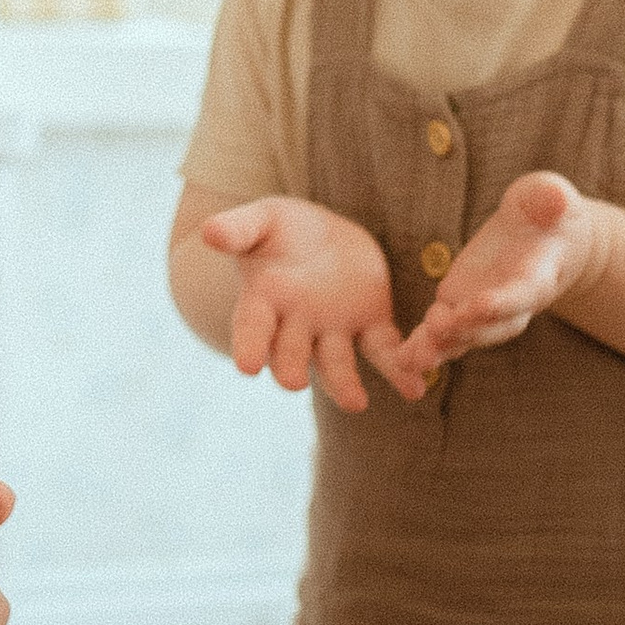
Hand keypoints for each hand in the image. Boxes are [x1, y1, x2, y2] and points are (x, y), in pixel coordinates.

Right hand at [198, 196, 400, 412]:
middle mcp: (295, 324)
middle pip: (291, 353)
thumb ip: (238, 229)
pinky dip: (399, 370)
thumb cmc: (280, 230)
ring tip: (355, 403)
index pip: (251, 328)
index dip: (248, 346)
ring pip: (337, 363)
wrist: (320, 235)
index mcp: (264, 300)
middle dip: (291, 368)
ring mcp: (333, 329)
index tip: (246, 367)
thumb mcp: (260, 221)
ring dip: (344, 385)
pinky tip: (414, 388)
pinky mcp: (370, 324)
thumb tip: (209, 232)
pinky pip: (384, 351)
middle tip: (292, 384)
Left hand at [377, 169, 606, 395]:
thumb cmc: (547, 211)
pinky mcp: (460, 307)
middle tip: (439, 330)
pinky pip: (444, 334)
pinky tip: (400, 360)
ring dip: (439, 349)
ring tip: (412, 360)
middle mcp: (513, 303)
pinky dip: (424, 347)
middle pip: (494, 326)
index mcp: (538, 275)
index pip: (523, 292)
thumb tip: (553, 199)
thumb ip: (549, 198)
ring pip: (466, 337)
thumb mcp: (550, 196)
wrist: (546, 235)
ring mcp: (484, 310)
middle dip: (467, 329)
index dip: (505, 300)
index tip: (484, 304)